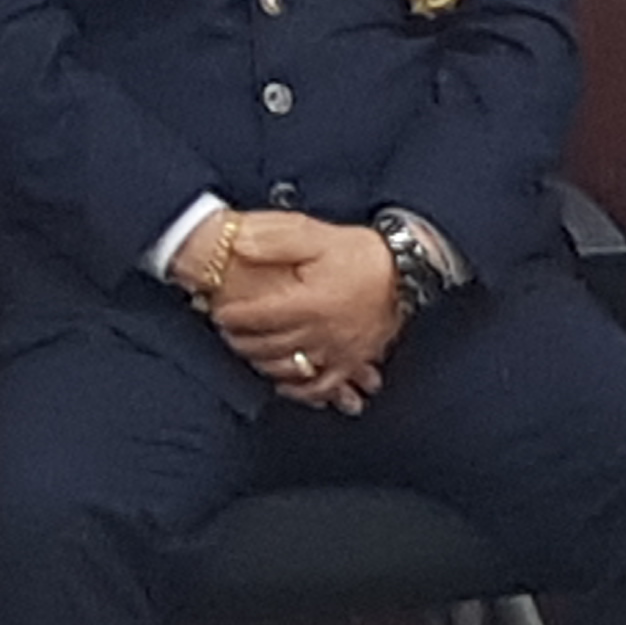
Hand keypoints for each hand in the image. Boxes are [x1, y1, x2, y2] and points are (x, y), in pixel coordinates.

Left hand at [209, 213, 407, 412]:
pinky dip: (301, 390)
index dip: (233, 316)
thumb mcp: (315, 234)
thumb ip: (275, 241)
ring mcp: (338, 352)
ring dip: (263, 364)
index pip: (258, 317)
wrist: (406, 269)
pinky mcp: (353, 360)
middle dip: (242, 342)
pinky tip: (285, 385)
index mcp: (309, 303)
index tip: (219, 312)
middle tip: (227, 334)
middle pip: (269, 346)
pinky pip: (323, 386)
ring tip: (249, 354)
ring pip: (290, 369)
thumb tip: (239, 244)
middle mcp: (321, 333)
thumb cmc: (360, 252)